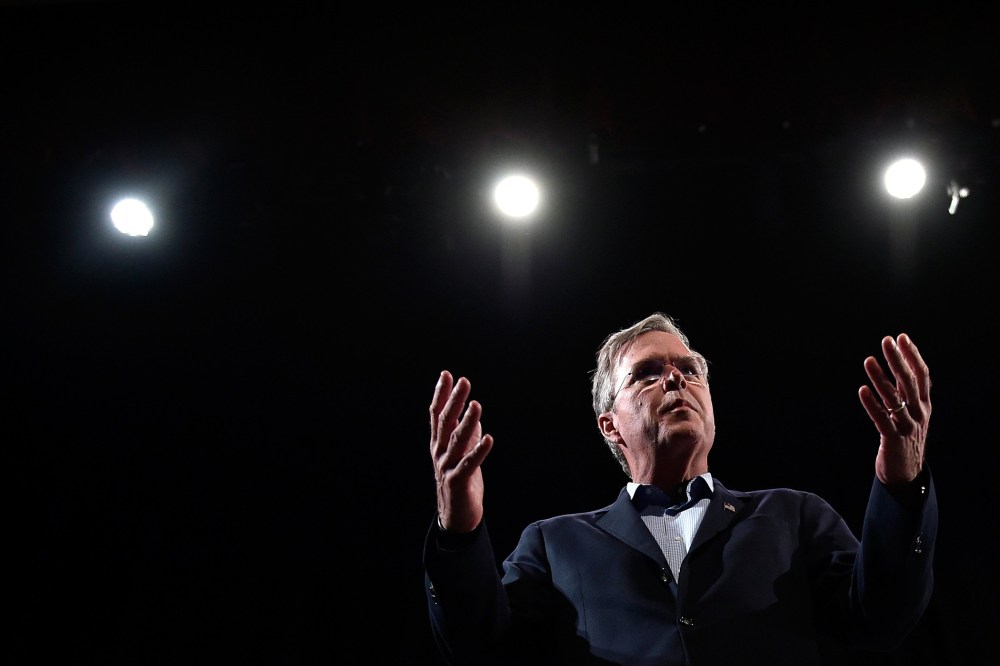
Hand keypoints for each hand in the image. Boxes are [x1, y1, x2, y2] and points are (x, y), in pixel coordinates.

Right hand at [429, 370, 493, 532]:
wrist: (457, 517)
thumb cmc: (461, 483)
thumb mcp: (463, 455)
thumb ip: (467, 436)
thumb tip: (474, 417)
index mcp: (439, 444)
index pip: (437, 414)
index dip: (441, 394)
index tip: (447, 374)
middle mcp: (439, 453)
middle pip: (445, 422)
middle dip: (454, 400)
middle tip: (463, 381)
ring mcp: (446, 467)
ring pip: (456, 440)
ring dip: (467, 421)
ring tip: (476, 405)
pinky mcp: (457, 481)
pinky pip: (469, 464)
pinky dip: (478, 451)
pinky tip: (488, 438)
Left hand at [858, 334, 930, 485]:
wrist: (906, 474)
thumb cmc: (905, 439)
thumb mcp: (910, 413)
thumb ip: (906, 392)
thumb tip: (899, 365)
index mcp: (924, 405)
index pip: (922, 375)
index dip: (912, 355)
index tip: (901, 337)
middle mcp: (919, 413)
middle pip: (909, 382)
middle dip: (898, 359)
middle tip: (886, 340)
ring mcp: (907, 427)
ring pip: (894, 398)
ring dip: (881, 377)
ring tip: (869, 360)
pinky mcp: (893, 440)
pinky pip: (882, 419)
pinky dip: (872, 404)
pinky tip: (862, 390)